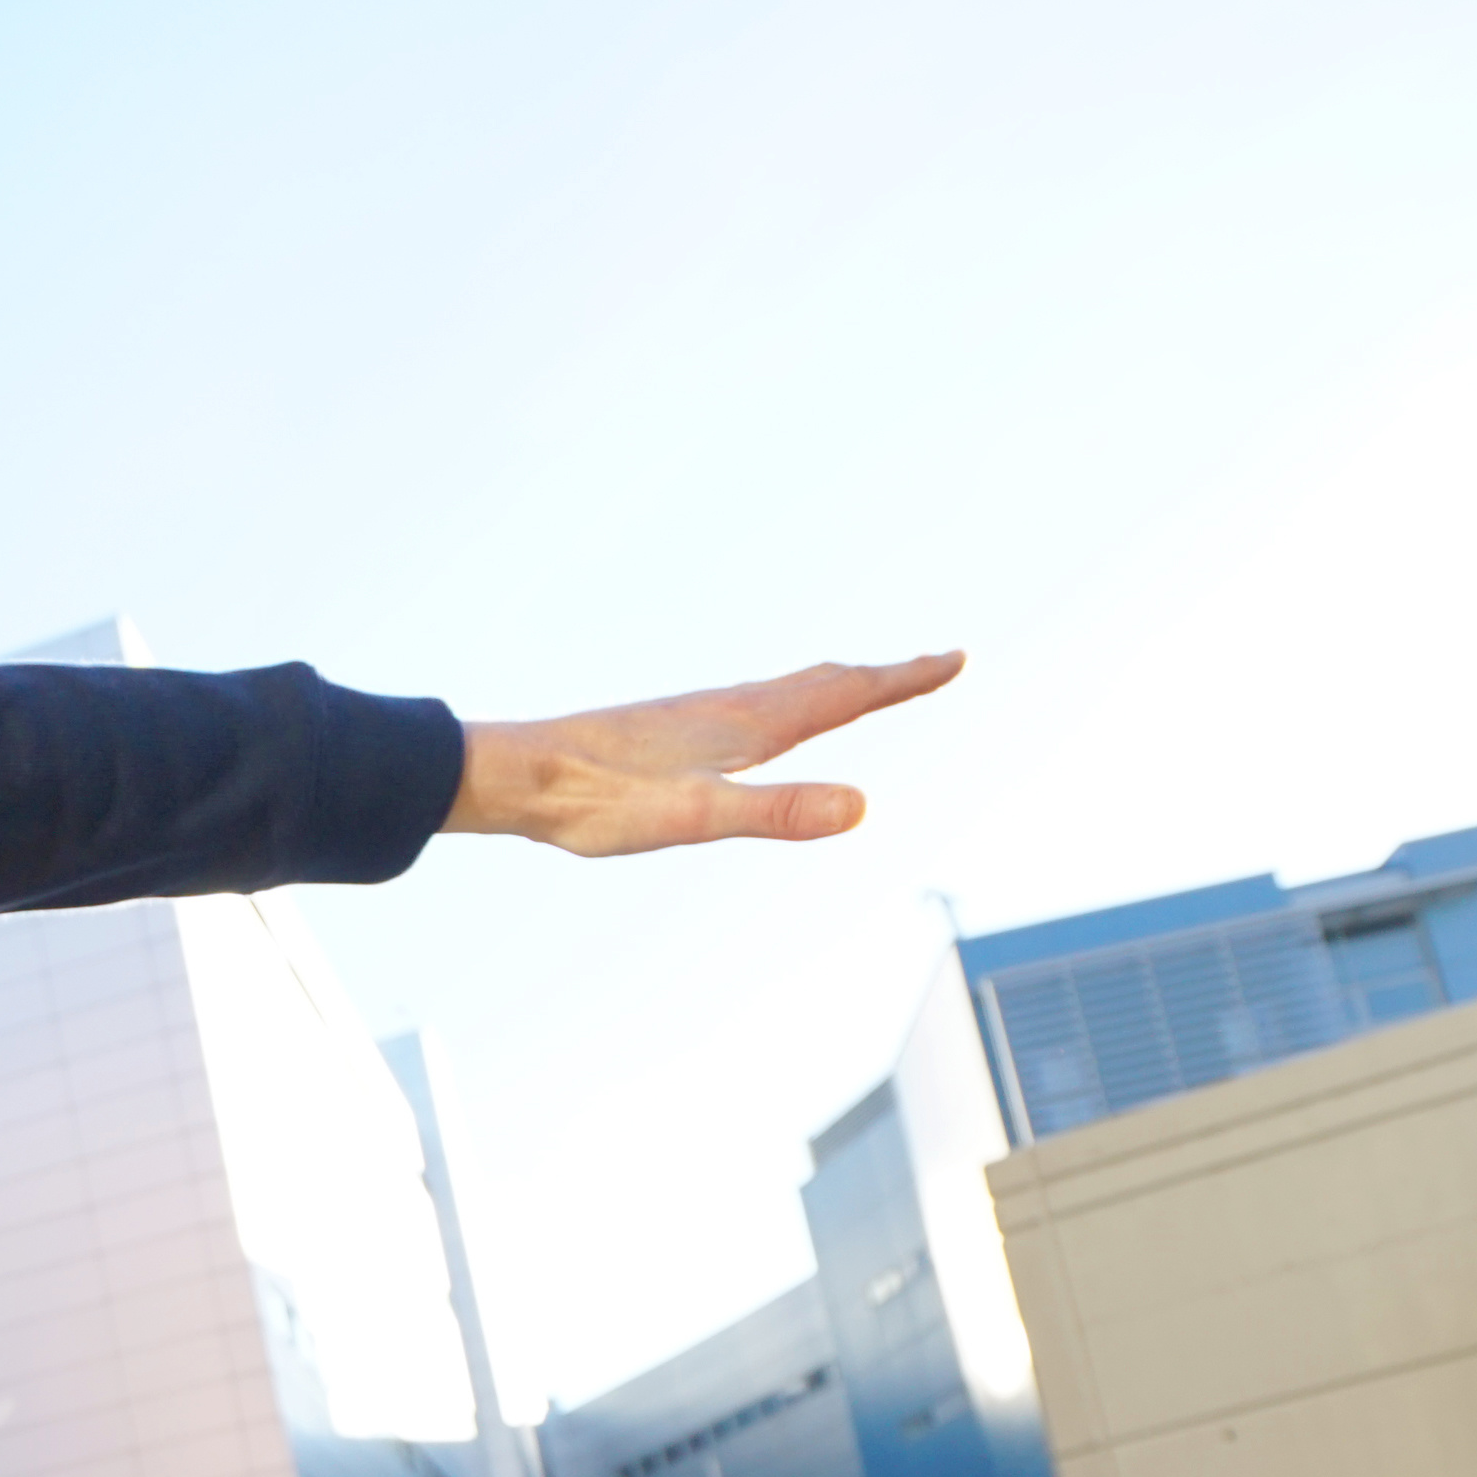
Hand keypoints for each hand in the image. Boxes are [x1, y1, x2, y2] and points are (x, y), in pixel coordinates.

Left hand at [446, 652, 964, 858]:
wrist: (519, 774)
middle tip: (934, 666)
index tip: (956, 659)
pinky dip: (787, 702)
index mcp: (750, 724)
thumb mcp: (697, 817)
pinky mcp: (671, 731)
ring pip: (787, 691)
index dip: (905, 681)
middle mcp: (731, 707)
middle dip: (885, 678)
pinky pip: (752, 706)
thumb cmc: (599, 799)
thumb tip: (862, 807)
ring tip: (865, 683)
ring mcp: (700, 716)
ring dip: (838, 684)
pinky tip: (762, 720)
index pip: (847, 695)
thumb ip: (778, 810)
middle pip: (826, 684)